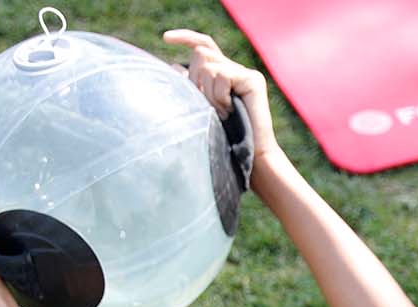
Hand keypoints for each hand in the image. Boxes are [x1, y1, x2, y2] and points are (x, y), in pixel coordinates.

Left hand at [162, 30, 281, 170]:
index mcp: (221, 76)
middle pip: (201, 53)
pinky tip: (229, 111)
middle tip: (206, 106)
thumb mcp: (200, 110)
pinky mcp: (252, 79)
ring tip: (220, 113)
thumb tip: (174, 65)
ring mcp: (245, 73)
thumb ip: (191, 87)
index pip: (203, 46)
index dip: (184, 37)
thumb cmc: (224, 141)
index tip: (165, 38)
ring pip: (208, 65)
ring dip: (207, 92)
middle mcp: (234, 71)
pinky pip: (221, 75)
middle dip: (195, 79)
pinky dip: (218, 96)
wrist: (248, 159)